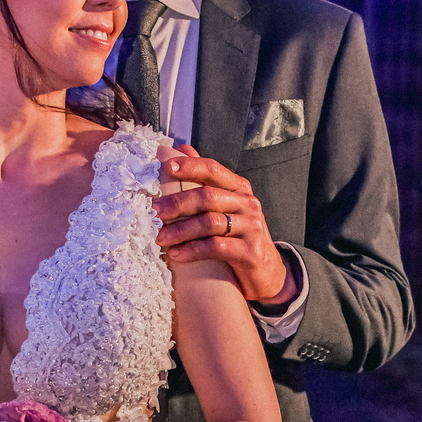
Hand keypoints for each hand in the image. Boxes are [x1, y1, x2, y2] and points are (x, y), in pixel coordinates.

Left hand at [154, 146, 298, 306]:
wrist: (266, 271)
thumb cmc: (239, 236)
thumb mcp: (226, 207)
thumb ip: (206, 180)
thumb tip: (182, 149)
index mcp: (240, 189)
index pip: (213, 170)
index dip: (189, 167)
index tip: (166, 168)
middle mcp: (248, 204)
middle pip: (207, 196)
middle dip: (177, 203)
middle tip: (155, 212)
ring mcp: (252, 228)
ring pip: (209, 223)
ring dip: (180, 230)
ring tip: (160, 238)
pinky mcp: (251, 252)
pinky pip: (216, 247)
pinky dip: (192, 250)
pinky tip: (176, 255)